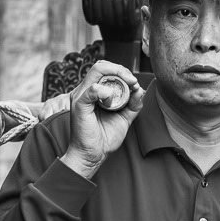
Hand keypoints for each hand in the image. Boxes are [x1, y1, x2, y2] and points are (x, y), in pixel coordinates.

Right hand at [60, 61, 145, 178]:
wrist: (93, 154)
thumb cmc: (105, 137)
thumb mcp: (124, 118)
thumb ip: (133, 104)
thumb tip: (140, 89)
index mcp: (95, 91)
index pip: (106, 69)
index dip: (122, 71)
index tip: (135, 82)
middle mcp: (86, 90)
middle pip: (101, 66)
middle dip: (121, 69)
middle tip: (133, 81)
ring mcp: (81, 96)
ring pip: (97, 71)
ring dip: (116, 75)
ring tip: (128, 85)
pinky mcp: (79, 105)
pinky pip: (91, 89)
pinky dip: (105, 91)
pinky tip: (111, 102)